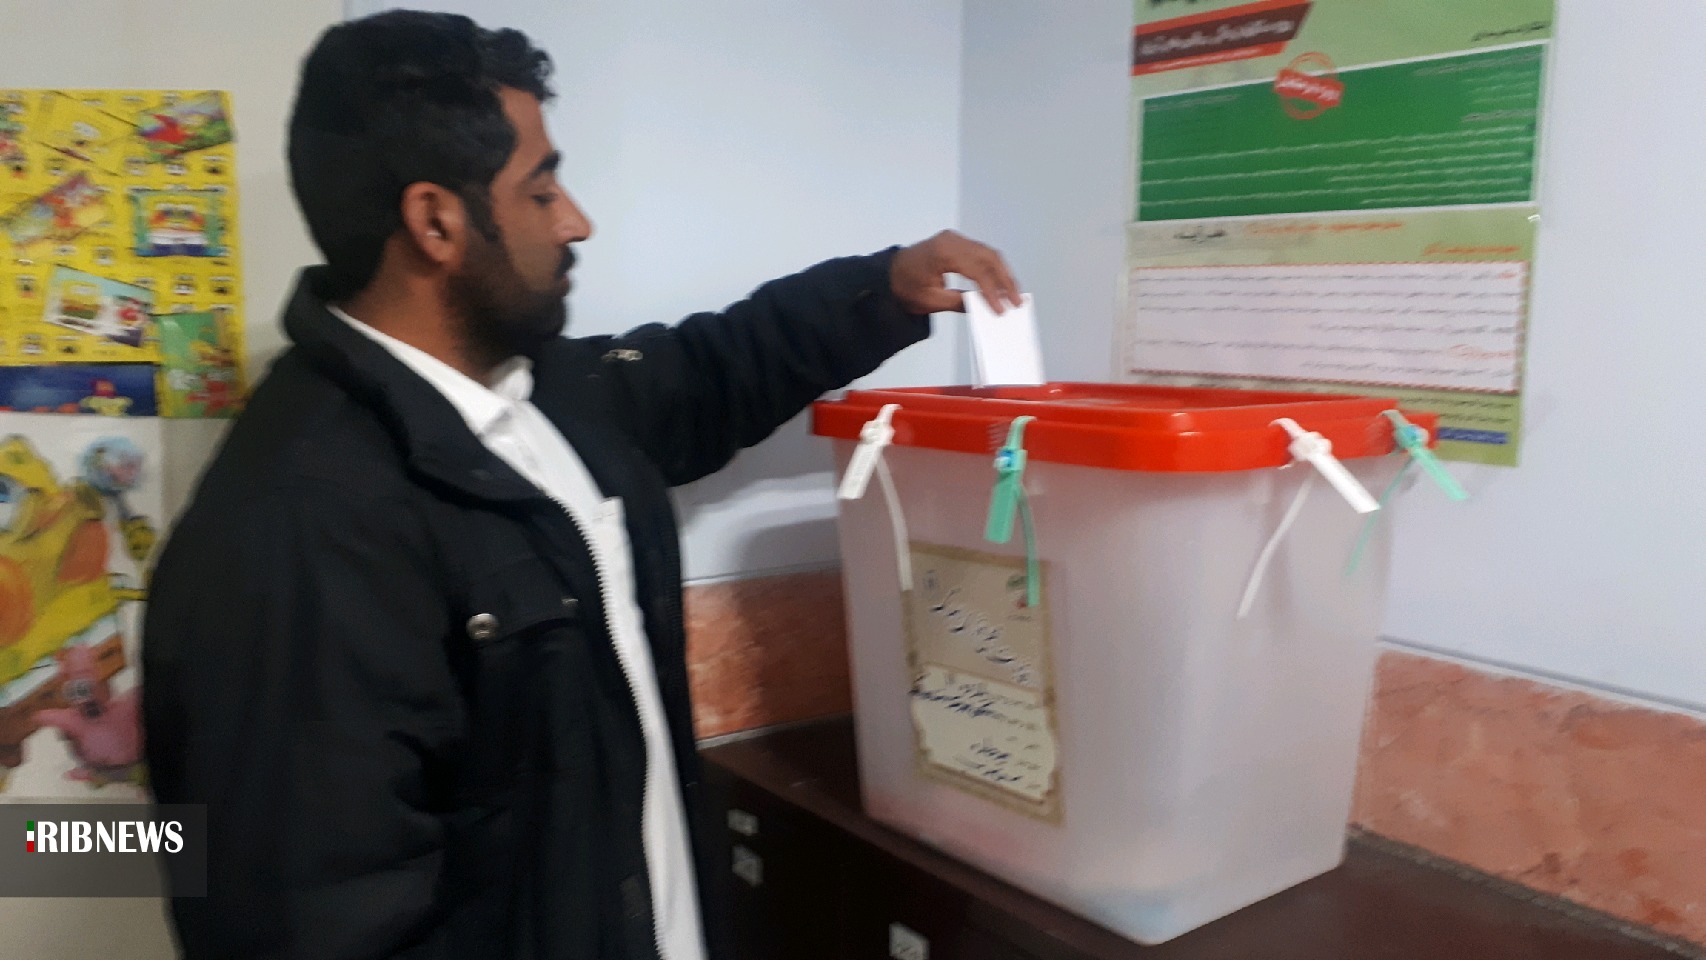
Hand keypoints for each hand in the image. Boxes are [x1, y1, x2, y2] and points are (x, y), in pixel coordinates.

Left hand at [890, 230, 1021, 314]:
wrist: (888, 274)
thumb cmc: (904, 287)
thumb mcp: (930, 301)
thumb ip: (958, 303)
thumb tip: (983, 308)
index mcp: (943, 253)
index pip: (976, 271)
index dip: (992, 291)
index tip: (1001, 308)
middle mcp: (951, 241)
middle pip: (988, 258)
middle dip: (1005, 281)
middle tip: (1017, 301)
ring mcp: (955, 239)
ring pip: (988, 254)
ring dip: (1003, 274)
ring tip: (1013, 294)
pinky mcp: (957, 242)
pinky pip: (981, 253)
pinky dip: (993, 268)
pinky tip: (1001, 283)